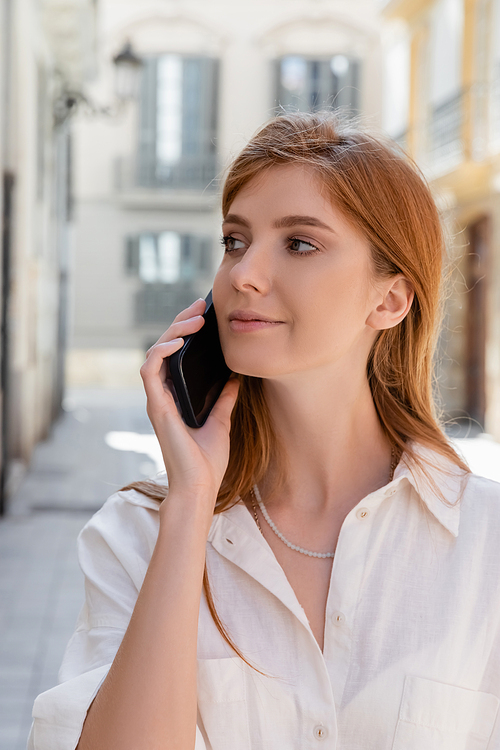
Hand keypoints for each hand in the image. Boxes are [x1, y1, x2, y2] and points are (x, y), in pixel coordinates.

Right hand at [140, 298, 238, 508]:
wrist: (200, 486)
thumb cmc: (207, 460)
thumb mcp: (222, 421)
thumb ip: (225, 399)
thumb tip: (236, 377)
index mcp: (176, 396)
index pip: (176, 355)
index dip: (187, 331)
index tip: (205, 314)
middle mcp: (164, 395)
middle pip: (165, 348)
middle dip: (181, 322)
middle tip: (201, 306)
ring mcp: (158, 399)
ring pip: (155, 352)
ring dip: (173, 331)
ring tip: (194, 318)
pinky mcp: (156, 406)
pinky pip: (150, 370)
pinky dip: (161, 351)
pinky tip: (177, 340)